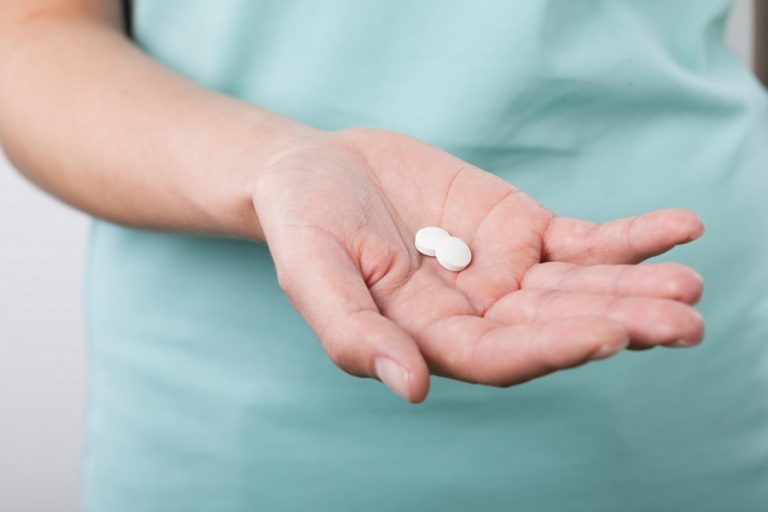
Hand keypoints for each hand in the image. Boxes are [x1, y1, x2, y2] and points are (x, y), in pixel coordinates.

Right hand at [253, 127, 703, 402]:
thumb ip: (352, 332)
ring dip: (636, 287)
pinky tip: (680, 229)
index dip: (550, 348)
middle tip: (681, 322)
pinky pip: (583, 240)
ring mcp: (505, 272)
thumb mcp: (311, 274)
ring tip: (688, 287)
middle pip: (556, 326)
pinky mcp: (523, 230)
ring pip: (579, 287)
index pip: (499, 356)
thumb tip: (411, 389)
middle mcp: (477, 314)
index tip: (607, 336)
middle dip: (619, 324)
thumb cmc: (305, 224)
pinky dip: (630, 237)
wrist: (322, 171)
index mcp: (429, 338)